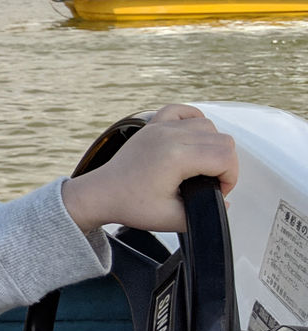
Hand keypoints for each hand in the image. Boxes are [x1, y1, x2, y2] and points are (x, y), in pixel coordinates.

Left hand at [60, 104, 237, 233]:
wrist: (101, 194)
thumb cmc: (130, 204)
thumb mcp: (172, 219)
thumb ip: (206, 214)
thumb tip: (224, 202)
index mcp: (176, 156)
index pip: (226, 158)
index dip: (230, 179)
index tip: (217, 191)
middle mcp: (169, 136)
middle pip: (222, 140)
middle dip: (224, 165)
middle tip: (210, 183)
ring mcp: (160, 127)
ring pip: (208, 125)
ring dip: (212, 146)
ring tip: (200, 166)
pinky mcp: (152, 125)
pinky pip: (182, 111)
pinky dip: (193, 121)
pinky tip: (192, 139)